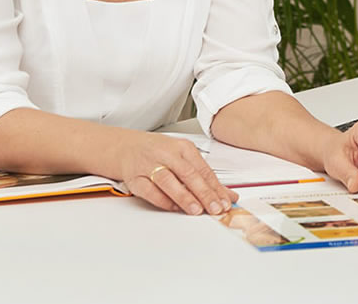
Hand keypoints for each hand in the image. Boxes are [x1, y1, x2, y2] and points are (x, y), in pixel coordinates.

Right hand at [102, 131, 236, 214]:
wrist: (128, 148)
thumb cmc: (160, 154)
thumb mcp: (186, 159)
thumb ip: (206, 179)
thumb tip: (229, 196)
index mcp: (183, 148)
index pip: (203, 169)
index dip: (216, 188)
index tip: (225, 202)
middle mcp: (166, 154)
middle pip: (188, 174)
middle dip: (204, 193)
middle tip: (215, 208)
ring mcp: (149, 165)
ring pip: (168, 180)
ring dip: (184, 196)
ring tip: (196, 210)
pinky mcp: (135, 178)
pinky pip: (150, 191)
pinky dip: (163, 200)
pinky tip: (174, 208)